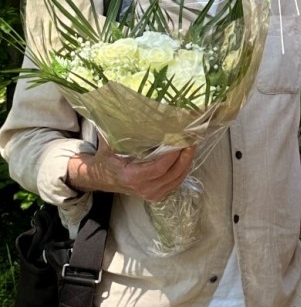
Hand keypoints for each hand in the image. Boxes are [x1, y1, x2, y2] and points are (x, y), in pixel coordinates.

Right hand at [67, 141, 195, 201]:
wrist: (102, 178)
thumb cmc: (107, 158)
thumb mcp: (109, 143)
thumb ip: (120, 130)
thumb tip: (131, 110)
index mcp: (132, 176)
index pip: (158, 168)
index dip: (172, 156)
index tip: (180, 141)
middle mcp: (144, 189)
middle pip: (172, 174)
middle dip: (185, 157)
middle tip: (191, 141)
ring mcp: (152, 194)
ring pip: (177, 180)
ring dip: (187, 163)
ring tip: (191, 146)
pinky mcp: (158, 196)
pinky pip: (176, 183)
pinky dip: (183, 170)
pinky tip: (186, 157)